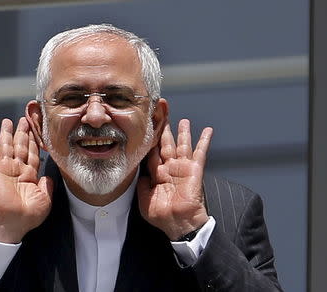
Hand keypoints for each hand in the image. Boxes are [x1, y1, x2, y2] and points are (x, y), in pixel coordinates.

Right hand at [0, 118, 52, 242]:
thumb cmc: (27, 217)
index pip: (33, 154)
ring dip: (7, 132)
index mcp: (29, 176)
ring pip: (7, 145)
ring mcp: (5, 168)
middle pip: (21, 146)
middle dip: (22, 133)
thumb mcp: (45, 200)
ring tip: (8, 120)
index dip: (34, 142)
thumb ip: (47, 186)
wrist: (12, 223)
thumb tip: (48, 177)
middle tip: (24, 119)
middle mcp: (17, 170)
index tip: (35, 131)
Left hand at [137, 119, 212, 240]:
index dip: (150, 141)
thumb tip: (139, 172)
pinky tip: (207, 130)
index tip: (146, 128)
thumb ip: (141, 183)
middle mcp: (170, 168)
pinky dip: (204, 141)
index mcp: (157, 174)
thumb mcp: (144, 199)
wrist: (178, 224)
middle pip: (166, 144)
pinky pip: (200, 152)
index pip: (152, 152)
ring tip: (183, 120)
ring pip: (182, 145)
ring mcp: (182, 168)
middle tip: (162, 117)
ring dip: (183, 132)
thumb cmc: (161, 215)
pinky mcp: (194, 170)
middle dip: (165, 130)